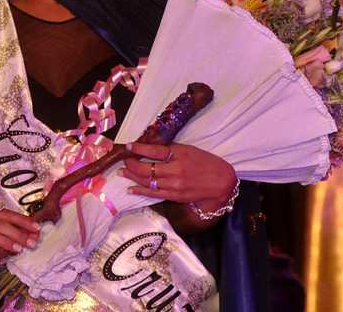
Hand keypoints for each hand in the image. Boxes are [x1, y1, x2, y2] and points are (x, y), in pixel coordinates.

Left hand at [121, 143, 235, 210]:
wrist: (221, 182)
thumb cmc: (204, 162)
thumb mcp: (188, 149)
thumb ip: (169, 150)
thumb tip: (148, 149)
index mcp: (179, 154)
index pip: (153, 151)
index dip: (138, 148)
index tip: (127, 146)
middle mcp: (175, 170)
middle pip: (146, 168)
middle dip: (131, 164)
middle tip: (123, 161)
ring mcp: (174, 185)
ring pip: (147, 181)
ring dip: (132, 177)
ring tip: (122, 172)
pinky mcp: (174, 196)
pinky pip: (153, 193)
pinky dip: (140, 190)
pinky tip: (130, 188)